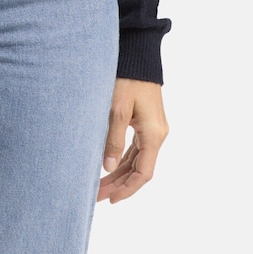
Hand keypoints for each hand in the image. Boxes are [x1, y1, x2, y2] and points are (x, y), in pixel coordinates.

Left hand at [97, 77, 167, 203]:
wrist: (138, 54)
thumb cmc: (128, 78)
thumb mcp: (117, 109)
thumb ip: (113, 139)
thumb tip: (107, 168)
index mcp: (154, 135)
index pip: (143, 173)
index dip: (127, 189)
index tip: (111, 200)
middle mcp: (157, 134)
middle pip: (138, 168)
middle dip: (118, 184)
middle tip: (95, 195)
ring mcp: (152, 128)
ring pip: (136, 159)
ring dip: (118, 172)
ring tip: (98, 185)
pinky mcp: (145, 121)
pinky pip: (135, 147)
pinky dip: (121, 158)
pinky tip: (108, 166)